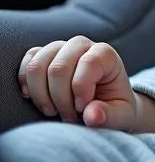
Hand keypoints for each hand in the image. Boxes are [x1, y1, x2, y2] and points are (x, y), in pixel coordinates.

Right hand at [17, 37, 154, 132]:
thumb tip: (92, 116)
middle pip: (58, 67)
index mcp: (106, 55)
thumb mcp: (120, 116)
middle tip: (68, 116)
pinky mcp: (42, 56)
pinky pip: (27, 63)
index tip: (82, 108)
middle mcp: (82, 46)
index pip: (89, 62)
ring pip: (37, 66)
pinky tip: (36, 99)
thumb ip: (108, 115)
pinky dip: (27, 84)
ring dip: (41, 95)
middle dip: (59, 98)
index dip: (81, 89)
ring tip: (53, 111)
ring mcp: (60, 48)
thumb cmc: (113, 108)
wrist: (103, 103)